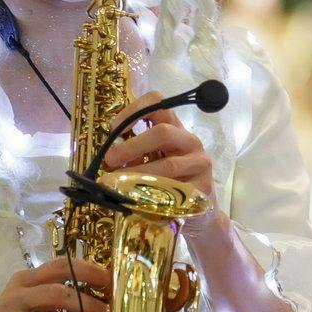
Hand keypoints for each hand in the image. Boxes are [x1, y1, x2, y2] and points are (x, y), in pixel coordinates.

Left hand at [101, 114, 215, 204]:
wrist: (195, 207)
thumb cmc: (167, 179)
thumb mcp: (152, 160)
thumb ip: (135, 152)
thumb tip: (107, 154)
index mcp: (175, 128)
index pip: (159, 103)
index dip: (135, 110)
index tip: (114, 128)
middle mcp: (190, 141)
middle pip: (163, 133)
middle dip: (132, 146)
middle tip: (110, 159)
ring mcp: (200, 163)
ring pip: (169, 165)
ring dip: (140, 173)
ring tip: (119, 183)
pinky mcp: (203, 187)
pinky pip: (177, 190)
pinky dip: (156, 194)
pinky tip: (141, 199)